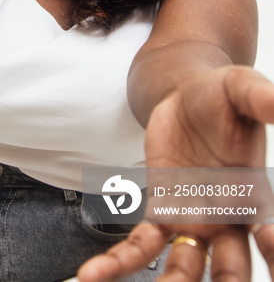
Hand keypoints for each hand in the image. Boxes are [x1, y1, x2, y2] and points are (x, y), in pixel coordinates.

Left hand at [78, 66, 273, 280]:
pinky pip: (142, 243)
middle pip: (230, 267)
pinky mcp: (161, 209)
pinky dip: (119, 262)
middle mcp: (227, 216)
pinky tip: (94, 275)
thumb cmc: (221, 94)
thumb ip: (261, 98)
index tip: (269, 254)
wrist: (186, 91)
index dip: (273, 255)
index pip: (269, 238)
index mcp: (253, 193)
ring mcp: (193, 217)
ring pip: (184, 265)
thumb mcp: (242, 88)